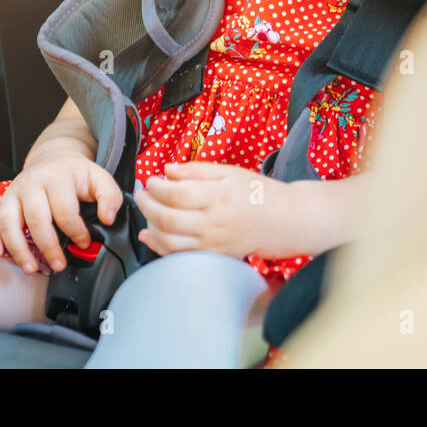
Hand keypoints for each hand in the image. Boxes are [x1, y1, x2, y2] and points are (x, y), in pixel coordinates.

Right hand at [0, 139, 121, 274]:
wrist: (52, 158)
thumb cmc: (75, 174)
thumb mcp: (98, 177)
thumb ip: (110, 196)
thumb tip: (108, 218)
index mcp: (57, 177)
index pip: (65, 210)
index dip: (76, 231)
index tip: (84, 243)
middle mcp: (31, 184)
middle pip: (36, 219)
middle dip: (48, 247)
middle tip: (59, 265)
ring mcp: (14, 193)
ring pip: (9, 222)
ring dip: (18, 249)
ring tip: (31, 268)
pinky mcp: (3, 202)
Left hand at [133, 161, 292, 258]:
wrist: (285, 221)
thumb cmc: (259, 193)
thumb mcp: (230, 172)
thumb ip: (196, 170)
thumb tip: (168, 170)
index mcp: (218, 197)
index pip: (176, 193)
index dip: (157, 186)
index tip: (151, 180)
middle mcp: (213, 223)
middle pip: (167, 218)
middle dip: (147, 205)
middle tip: (141, 194)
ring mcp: (212, 243)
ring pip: (169, 240)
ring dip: (150, 225)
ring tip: (147, 211)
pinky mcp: (212, 256)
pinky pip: (178, 256)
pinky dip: (158, 246)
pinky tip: (149, 235)